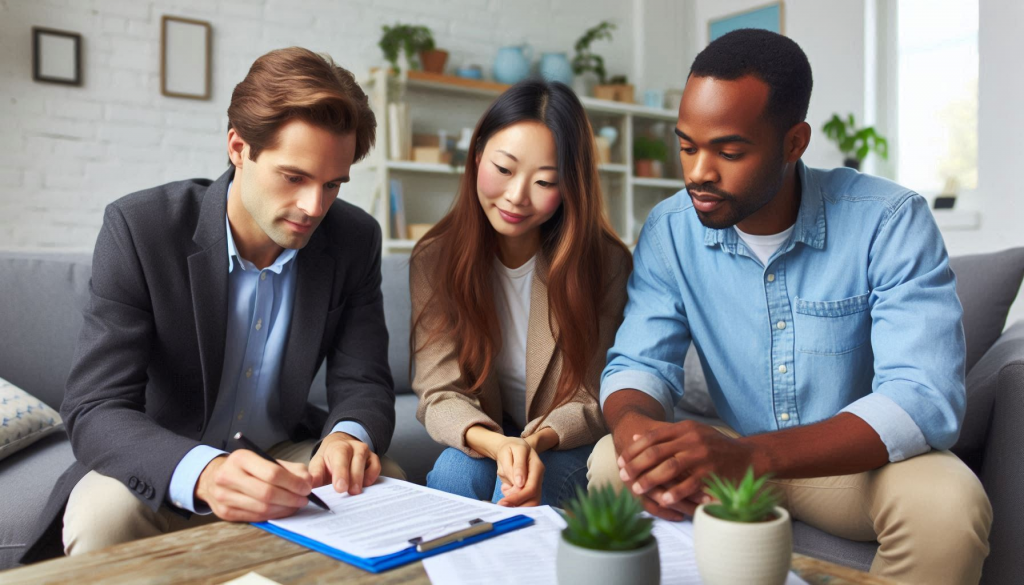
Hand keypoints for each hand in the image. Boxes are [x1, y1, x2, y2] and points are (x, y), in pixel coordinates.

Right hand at [195, 451, 311, 522]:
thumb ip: (289, 468)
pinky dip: (273, 515)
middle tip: (304, 499)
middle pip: (267, 493)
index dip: (293, 483)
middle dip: (291, 498)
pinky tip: (282, 510)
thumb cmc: (245, 468)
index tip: (306, 487)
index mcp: (241, 458)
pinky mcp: (224, 513)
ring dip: (284, 509)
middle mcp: (228, 476)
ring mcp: (224, 496)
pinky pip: (255, 517)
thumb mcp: (264, 460)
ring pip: (262, 508)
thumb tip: (308, 481)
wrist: (213, 477)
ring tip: (295, 505)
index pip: (272, 473)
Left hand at [309, 432, 380, 495]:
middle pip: (356, 461)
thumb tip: (311, 487)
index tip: (339, 488)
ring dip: (362, 479)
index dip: (340, 473)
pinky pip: (376, 467)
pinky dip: (372, 476)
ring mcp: (365, 452)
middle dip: (353, 477)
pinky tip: (365, 485)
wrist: (340, 446)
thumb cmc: (328, 460)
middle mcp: (354, 447)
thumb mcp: (318, 464)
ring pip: (368, 463)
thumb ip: (315, 475)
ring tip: (356, 492)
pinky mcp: (374, 459)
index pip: (340, 458)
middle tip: (350, 492)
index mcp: (338, 447)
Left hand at [493, 437, 544, 506]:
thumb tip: (520, 484)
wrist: (514, 448)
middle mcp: (539, 477)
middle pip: (533, 498)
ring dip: (517, 505)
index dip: (517, 497)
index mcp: (536, 466)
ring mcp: (537, 484)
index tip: (503, 502)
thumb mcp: (510, 451)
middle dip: (517, 503)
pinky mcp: (532, 490)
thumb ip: (515, 467)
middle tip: (501, 504)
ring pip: (532, 503)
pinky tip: (508, 494)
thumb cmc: (511, 449)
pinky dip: (516, 503)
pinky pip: (527, 502)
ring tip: (504, 496)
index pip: (531, 487)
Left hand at [618, 420, 760, 512]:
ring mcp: (701, 456)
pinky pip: (688, 484)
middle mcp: (692, 439)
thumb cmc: (716, 446)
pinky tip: (662, 500)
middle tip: (623, 476)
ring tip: (637, 489)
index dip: (634, 449)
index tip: (621, 460)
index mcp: (685, 428)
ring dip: (650, 479)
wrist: (749, 456)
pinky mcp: (710, 473)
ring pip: (669, 467)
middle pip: (656, 452)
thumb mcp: (692, 432)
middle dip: (636, 465)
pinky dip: (674, 493)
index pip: (652, 437)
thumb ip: (665, 434)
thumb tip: (636, 437)